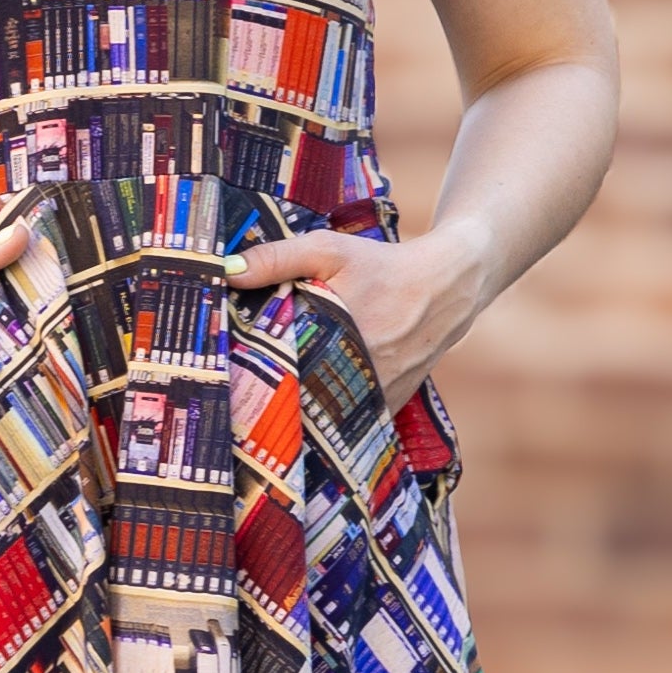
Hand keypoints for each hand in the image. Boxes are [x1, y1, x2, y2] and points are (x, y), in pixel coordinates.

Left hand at [222, 223, 490, 401]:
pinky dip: (329, 417)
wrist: (446, 288)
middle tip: (234, 404)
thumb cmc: (383, 266)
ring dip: (298, 415)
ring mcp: (376, 396)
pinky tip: (306, 413)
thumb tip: (227, 271)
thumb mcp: (328, 251)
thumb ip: (277, 259)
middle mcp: (358, 375)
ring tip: (260, 419)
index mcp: (336, 339)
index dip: (250, 381)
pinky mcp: (389, 404)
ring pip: (324, 417)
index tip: (225, 384)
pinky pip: (350, 421)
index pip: (279, 374)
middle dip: (269, 402)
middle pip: (298, 401)